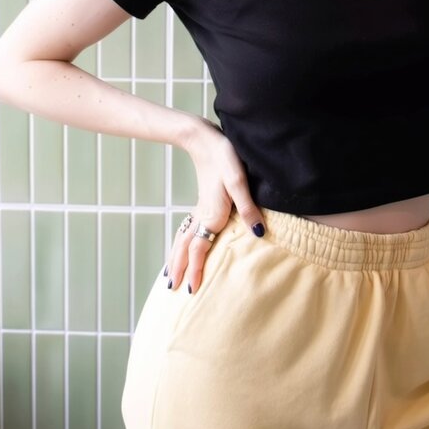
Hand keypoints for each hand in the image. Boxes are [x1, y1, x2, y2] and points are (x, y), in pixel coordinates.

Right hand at [164, 117, 264, 293]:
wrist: (204, 138)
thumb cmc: (223, 157)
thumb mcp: (239, 181)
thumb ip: (248, 208)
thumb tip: (259, 234)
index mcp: (211, 215)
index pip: (199, 250)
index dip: (195, 270)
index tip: (190, 291)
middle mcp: (202, 215)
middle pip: (185, 248)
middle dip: (178, 268)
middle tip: (170, 289)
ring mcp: (199, 208)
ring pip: (182, 238)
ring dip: (175, 256)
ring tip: (169, 273)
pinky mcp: (201, 201)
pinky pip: (186, 228)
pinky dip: (180, 242)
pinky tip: (182, 243)